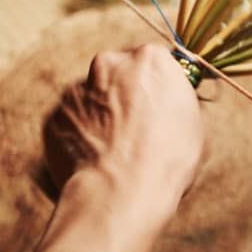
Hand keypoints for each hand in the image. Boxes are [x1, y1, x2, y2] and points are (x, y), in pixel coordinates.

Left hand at [44, 43, 203, 220]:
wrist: (121, 192)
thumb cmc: (167, 160)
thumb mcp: (196, 126)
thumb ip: (179, 103)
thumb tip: (174, 105)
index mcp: (150, 59)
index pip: (153, 62)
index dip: (156, 86)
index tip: (159, 106)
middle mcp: (109, 64)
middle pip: (118, 73)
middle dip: (124, 95)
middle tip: (135, 129)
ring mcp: (77, 89)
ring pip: (91, 98)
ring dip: (101, 117)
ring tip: (114, 153)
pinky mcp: (54, 115)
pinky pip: (70, 123)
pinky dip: (80, 137)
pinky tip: (94, 161)